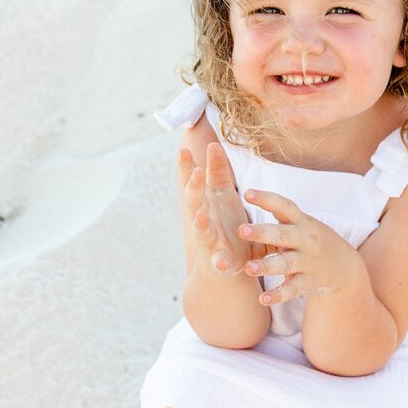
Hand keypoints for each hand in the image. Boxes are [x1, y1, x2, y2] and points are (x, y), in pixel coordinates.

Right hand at [179, 143, 272, 276]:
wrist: (225, 263)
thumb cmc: (224, 223)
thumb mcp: (222, 194)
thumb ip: (218, 170)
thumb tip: (213, 144)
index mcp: (204, 202)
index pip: (192, 182)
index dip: (186, 167)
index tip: (183, 150)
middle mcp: (202, 219)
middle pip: (194, 202)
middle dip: (194, 189)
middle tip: (197, 173)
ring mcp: (208, 240)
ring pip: (201, 230)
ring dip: (200, 223)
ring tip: (200, 216)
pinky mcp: (219, 260)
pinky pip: (218, 260)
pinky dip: (219, 260)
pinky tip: (221, 261)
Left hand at [237, 188, 359, 305]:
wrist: (345, 266)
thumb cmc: (312, 240)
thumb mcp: (302, 225)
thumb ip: (278, 220)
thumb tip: (246, 211)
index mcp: (302, 222)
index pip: (284, 206)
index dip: (266, 199)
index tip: (246, 193)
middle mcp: (306, 240)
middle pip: (283, 234)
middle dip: (262, 232)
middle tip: (241, 229)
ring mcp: (308, 262)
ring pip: (286, 263)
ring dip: (267, 266)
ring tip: (249, 268)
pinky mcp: (309, 282)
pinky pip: (292, 289)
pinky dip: (278, 295)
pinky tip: (263, 299)